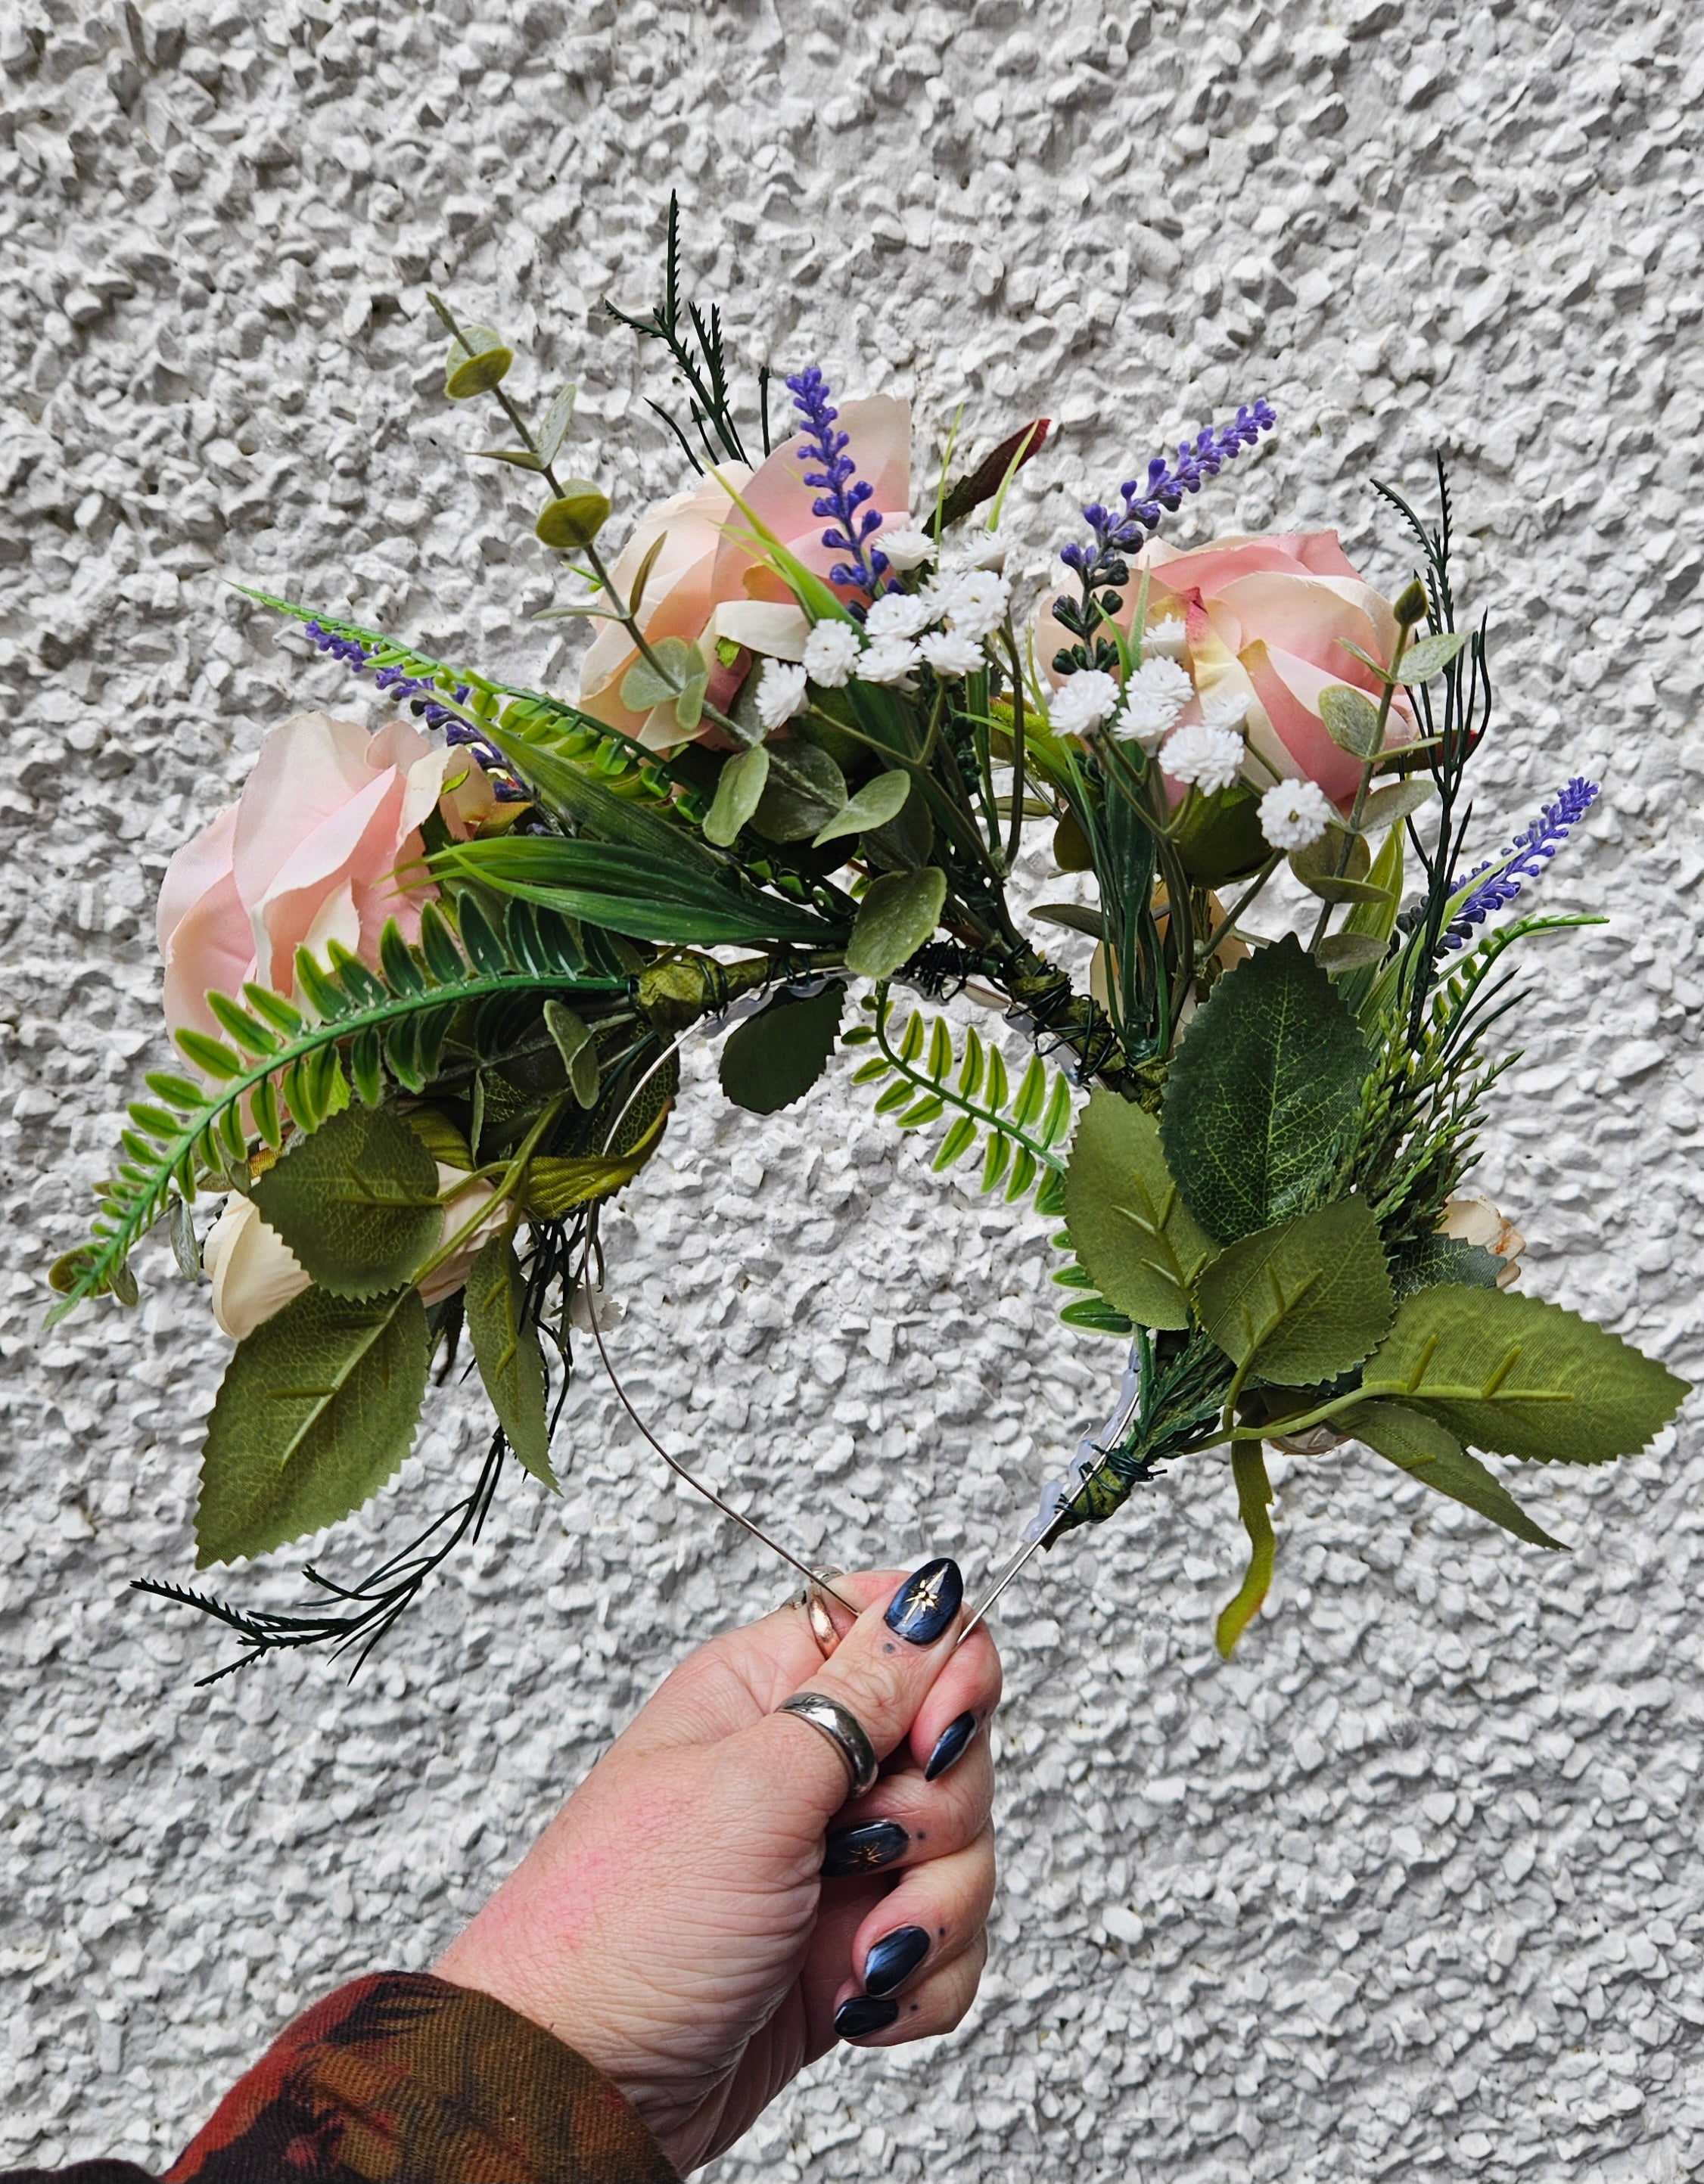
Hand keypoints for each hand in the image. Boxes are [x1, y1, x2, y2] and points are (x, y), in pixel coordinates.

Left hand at [434, 1561, 1000, 2174]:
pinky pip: (949, 1946)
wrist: (580, 2089)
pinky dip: (919, 1984)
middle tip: (861, 1852)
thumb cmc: (620, 1929)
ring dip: (927, 1915)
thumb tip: (933, 1594)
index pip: (903, 1630)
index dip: (945, 1675)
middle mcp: (807, 1767)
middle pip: (952, 1748)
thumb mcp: (753, 1789)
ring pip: (963, 1854)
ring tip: (853, 1950)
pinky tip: (858, 2001)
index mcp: (768, 1691)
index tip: (932, 1736)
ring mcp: (833, 1863)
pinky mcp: (851, 1949)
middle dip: (933, 1819)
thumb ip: (865, 1693)